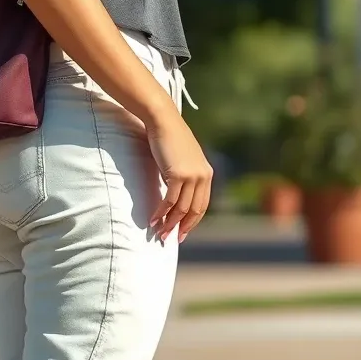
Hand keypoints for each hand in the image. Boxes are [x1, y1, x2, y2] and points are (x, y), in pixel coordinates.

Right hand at [144, 107, 213, 243]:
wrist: (163, 120)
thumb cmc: (169, 137)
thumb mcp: (183, 158)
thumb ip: (185, 175)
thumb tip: (175, 196)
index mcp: (207, 174)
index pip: (202, 205)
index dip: (191, 222)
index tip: (181, 233)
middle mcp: (203, 176)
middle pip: (194, 210)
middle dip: (181, 227)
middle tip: (170, 239)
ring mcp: (192, 176)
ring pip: (182, 208)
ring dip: (169, 222)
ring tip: (159, 232)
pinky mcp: (179, 175)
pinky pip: (170, 201)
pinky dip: (161, 212)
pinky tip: (153, 219)